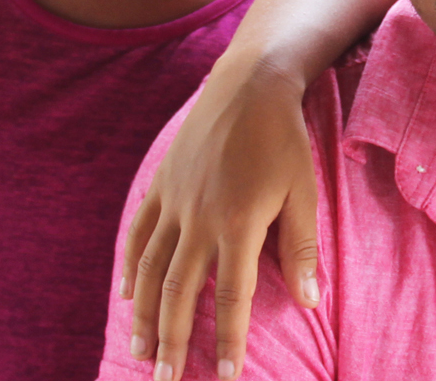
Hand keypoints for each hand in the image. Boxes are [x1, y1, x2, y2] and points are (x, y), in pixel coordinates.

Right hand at [120, 57, 320, 380]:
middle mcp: (199, 217)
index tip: (223, 377)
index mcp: (238, 222)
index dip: (227, 340)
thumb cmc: (284, 140)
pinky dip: (129, 267)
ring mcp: (174, 201)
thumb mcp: (303, 191)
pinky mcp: (161, 185)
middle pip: (179, 293)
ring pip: (150, 269)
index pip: (231, 297)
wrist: (249, 84)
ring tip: (140, 352)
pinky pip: (138, 233)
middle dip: (171, 341)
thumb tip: (309, 302)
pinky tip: (125, 295)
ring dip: (144, 314)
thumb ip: (302, 248)